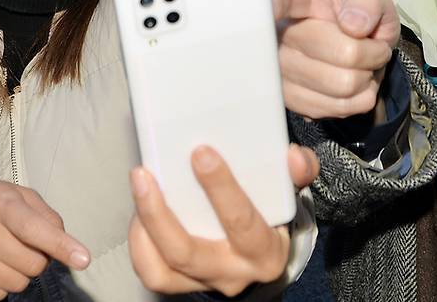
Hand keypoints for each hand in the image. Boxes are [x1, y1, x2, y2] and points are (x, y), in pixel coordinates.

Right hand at [0, 180, 89, 299]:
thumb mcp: (18, 193)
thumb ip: (45, 215)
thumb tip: (65, 242)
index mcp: (0, 202)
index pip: (34, 228)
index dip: (61, 245)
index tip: (83, 259)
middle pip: (32, 263)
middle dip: (40, 258)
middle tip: (28, 244)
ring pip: (18, 283)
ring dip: (22, 272)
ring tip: (8, 252)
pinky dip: (3, 284)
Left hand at [128, 143, 317, 294]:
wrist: (263, 251)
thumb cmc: (270, 210)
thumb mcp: (290, 190)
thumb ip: (298, 171)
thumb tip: (293, 156)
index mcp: (264, 251)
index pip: (241, 222)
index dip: (221, 189)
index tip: (201, 152)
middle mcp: (232, 272)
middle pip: (189, 253)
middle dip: (160, 214)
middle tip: (144, 174)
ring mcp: (203, 281)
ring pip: (163, 270)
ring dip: (143, 228)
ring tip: (138, 188)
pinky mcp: (181, 284)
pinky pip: (152, 273)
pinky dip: (139, 242)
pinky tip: (139, 209)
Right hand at [272, 0, 399, 119]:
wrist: (352, 48)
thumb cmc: (355, 20)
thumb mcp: (371, 0)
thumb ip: (369, 4)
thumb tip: (353, 26)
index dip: (274, 4)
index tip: (272, 7)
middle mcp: (280, 35)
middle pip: (345, 53)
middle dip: (373, 53)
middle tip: (373, 46)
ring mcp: (281, 72)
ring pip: (345, 85)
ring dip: (367, 77)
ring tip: (363, 64)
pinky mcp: (292, 102)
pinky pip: (343, 107)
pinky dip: (361, 98)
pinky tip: (353, 82)